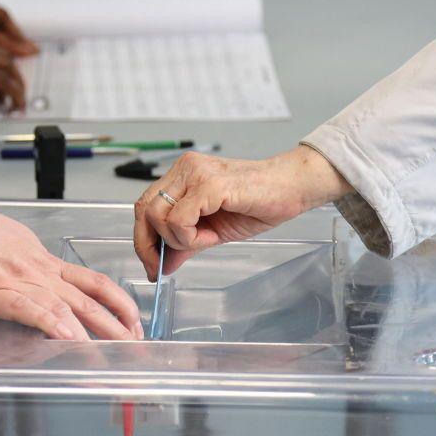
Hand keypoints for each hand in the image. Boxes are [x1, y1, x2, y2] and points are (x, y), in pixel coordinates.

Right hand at [0, 34, 24, 112]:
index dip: (2, 66)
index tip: (9, 80)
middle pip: (3, 56)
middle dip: (14, 75)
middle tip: (18, 92)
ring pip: (8, 67)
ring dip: (17, 86)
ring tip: (18, 102)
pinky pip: (5, 82)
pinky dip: (14, 94)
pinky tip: (14, 105)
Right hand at [0, 194, 143, 340]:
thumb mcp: (14, 242)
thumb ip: (32, 263)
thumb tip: (44, 277)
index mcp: (45, 262)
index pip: (93, 282)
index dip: (119, 302)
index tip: (134, 319)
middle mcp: (39, 272)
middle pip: (90, 299)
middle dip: (118, 323)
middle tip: (137, 343)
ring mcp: (19, 282)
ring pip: (68, 307)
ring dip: (95, 331)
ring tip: (114, 350)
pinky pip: (30, 310)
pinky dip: (53, 325)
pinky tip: (69, 339)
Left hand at [133, 145, 346, 277]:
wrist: (292, 188)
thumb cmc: (258, 203)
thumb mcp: (213, 230)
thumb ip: (185, 243)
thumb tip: (162, 265)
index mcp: (182, 175)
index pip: (145, 206)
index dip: (143, 239)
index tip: (152, 266)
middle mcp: (184, 169)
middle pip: (144, 210)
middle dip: (149, 245)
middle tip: (164, 266)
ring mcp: (195, 174)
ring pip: (159, 215)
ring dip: (178, 239)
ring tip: (207, 239)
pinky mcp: (210, 184)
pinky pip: (180, 220)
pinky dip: (191, 236)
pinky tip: (213, 236)